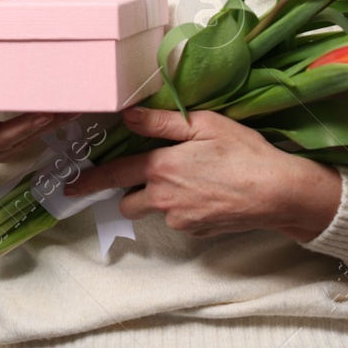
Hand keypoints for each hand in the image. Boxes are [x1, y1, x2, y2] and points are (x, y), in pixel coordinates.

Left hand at [64, 107, 341, 240]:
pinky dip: (184, 207)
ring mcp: (180, 219)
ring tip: (191, 179)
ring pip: (155, 210)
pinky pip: (178, 219)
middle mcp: (163, 198)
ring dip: (159, 198)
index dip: (90, 180)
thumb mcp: (202, 125)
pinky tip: (207, 192)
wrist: (278, 192)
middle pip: (128, 201)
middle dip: (130, 190)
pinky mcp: (196, 232)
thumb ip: (160, 122)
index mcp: (161, 167)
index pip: (115, 174)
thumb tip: (127, 116)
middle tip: (152, 173)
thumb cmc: (243, 152)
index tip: (70, 187)